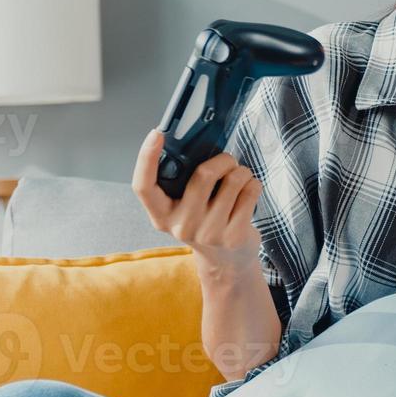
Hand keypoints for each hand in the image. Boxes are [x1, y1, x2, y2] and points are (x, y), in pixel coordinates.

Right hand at [133, 129, 264, 271]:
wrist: (227, 262)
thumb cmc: (206, 222)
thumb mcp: (185, 208)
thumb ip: (183, 183)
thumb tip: (195, 143)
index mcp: (161, 215)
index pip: (143, 186)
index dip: (146, 158)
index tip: (156, 134)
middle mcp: (181, 225)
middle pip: (203, 174)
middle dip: (223, 159)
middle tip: (228, 160)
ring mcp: (208, 233)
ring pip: (233, 180)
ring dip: (242, 171)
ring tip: (240, 178)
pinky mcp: (233, 236)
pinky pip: (250, 192)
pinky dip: (253, 184)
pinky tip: (248, 192)